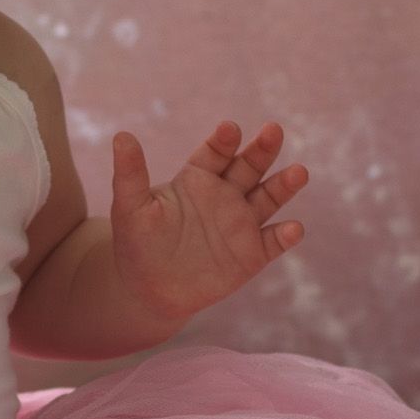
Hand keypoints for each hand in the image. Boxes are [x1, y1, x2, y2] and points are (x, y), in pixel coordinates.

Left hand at [109, 120, 308, 323]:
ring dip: (284, 185)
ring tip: (298, 172)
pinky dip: (285, 235)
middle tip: (273, 131)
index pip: (215, 153)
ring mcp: (241, 224)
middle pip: (248, 167)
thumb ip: (129, 173)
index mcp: (197, 179)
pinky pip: (272, 242)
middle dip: (262, 150)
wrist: (149, 289)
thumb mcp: (130, 207)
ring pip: (268, 198)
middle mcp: (225, 195)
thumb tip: (121, 135)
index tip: (229, 129)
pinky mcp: (252, 254)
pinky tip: (293, 228)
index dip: (223, 141)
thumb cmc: (138, 243)